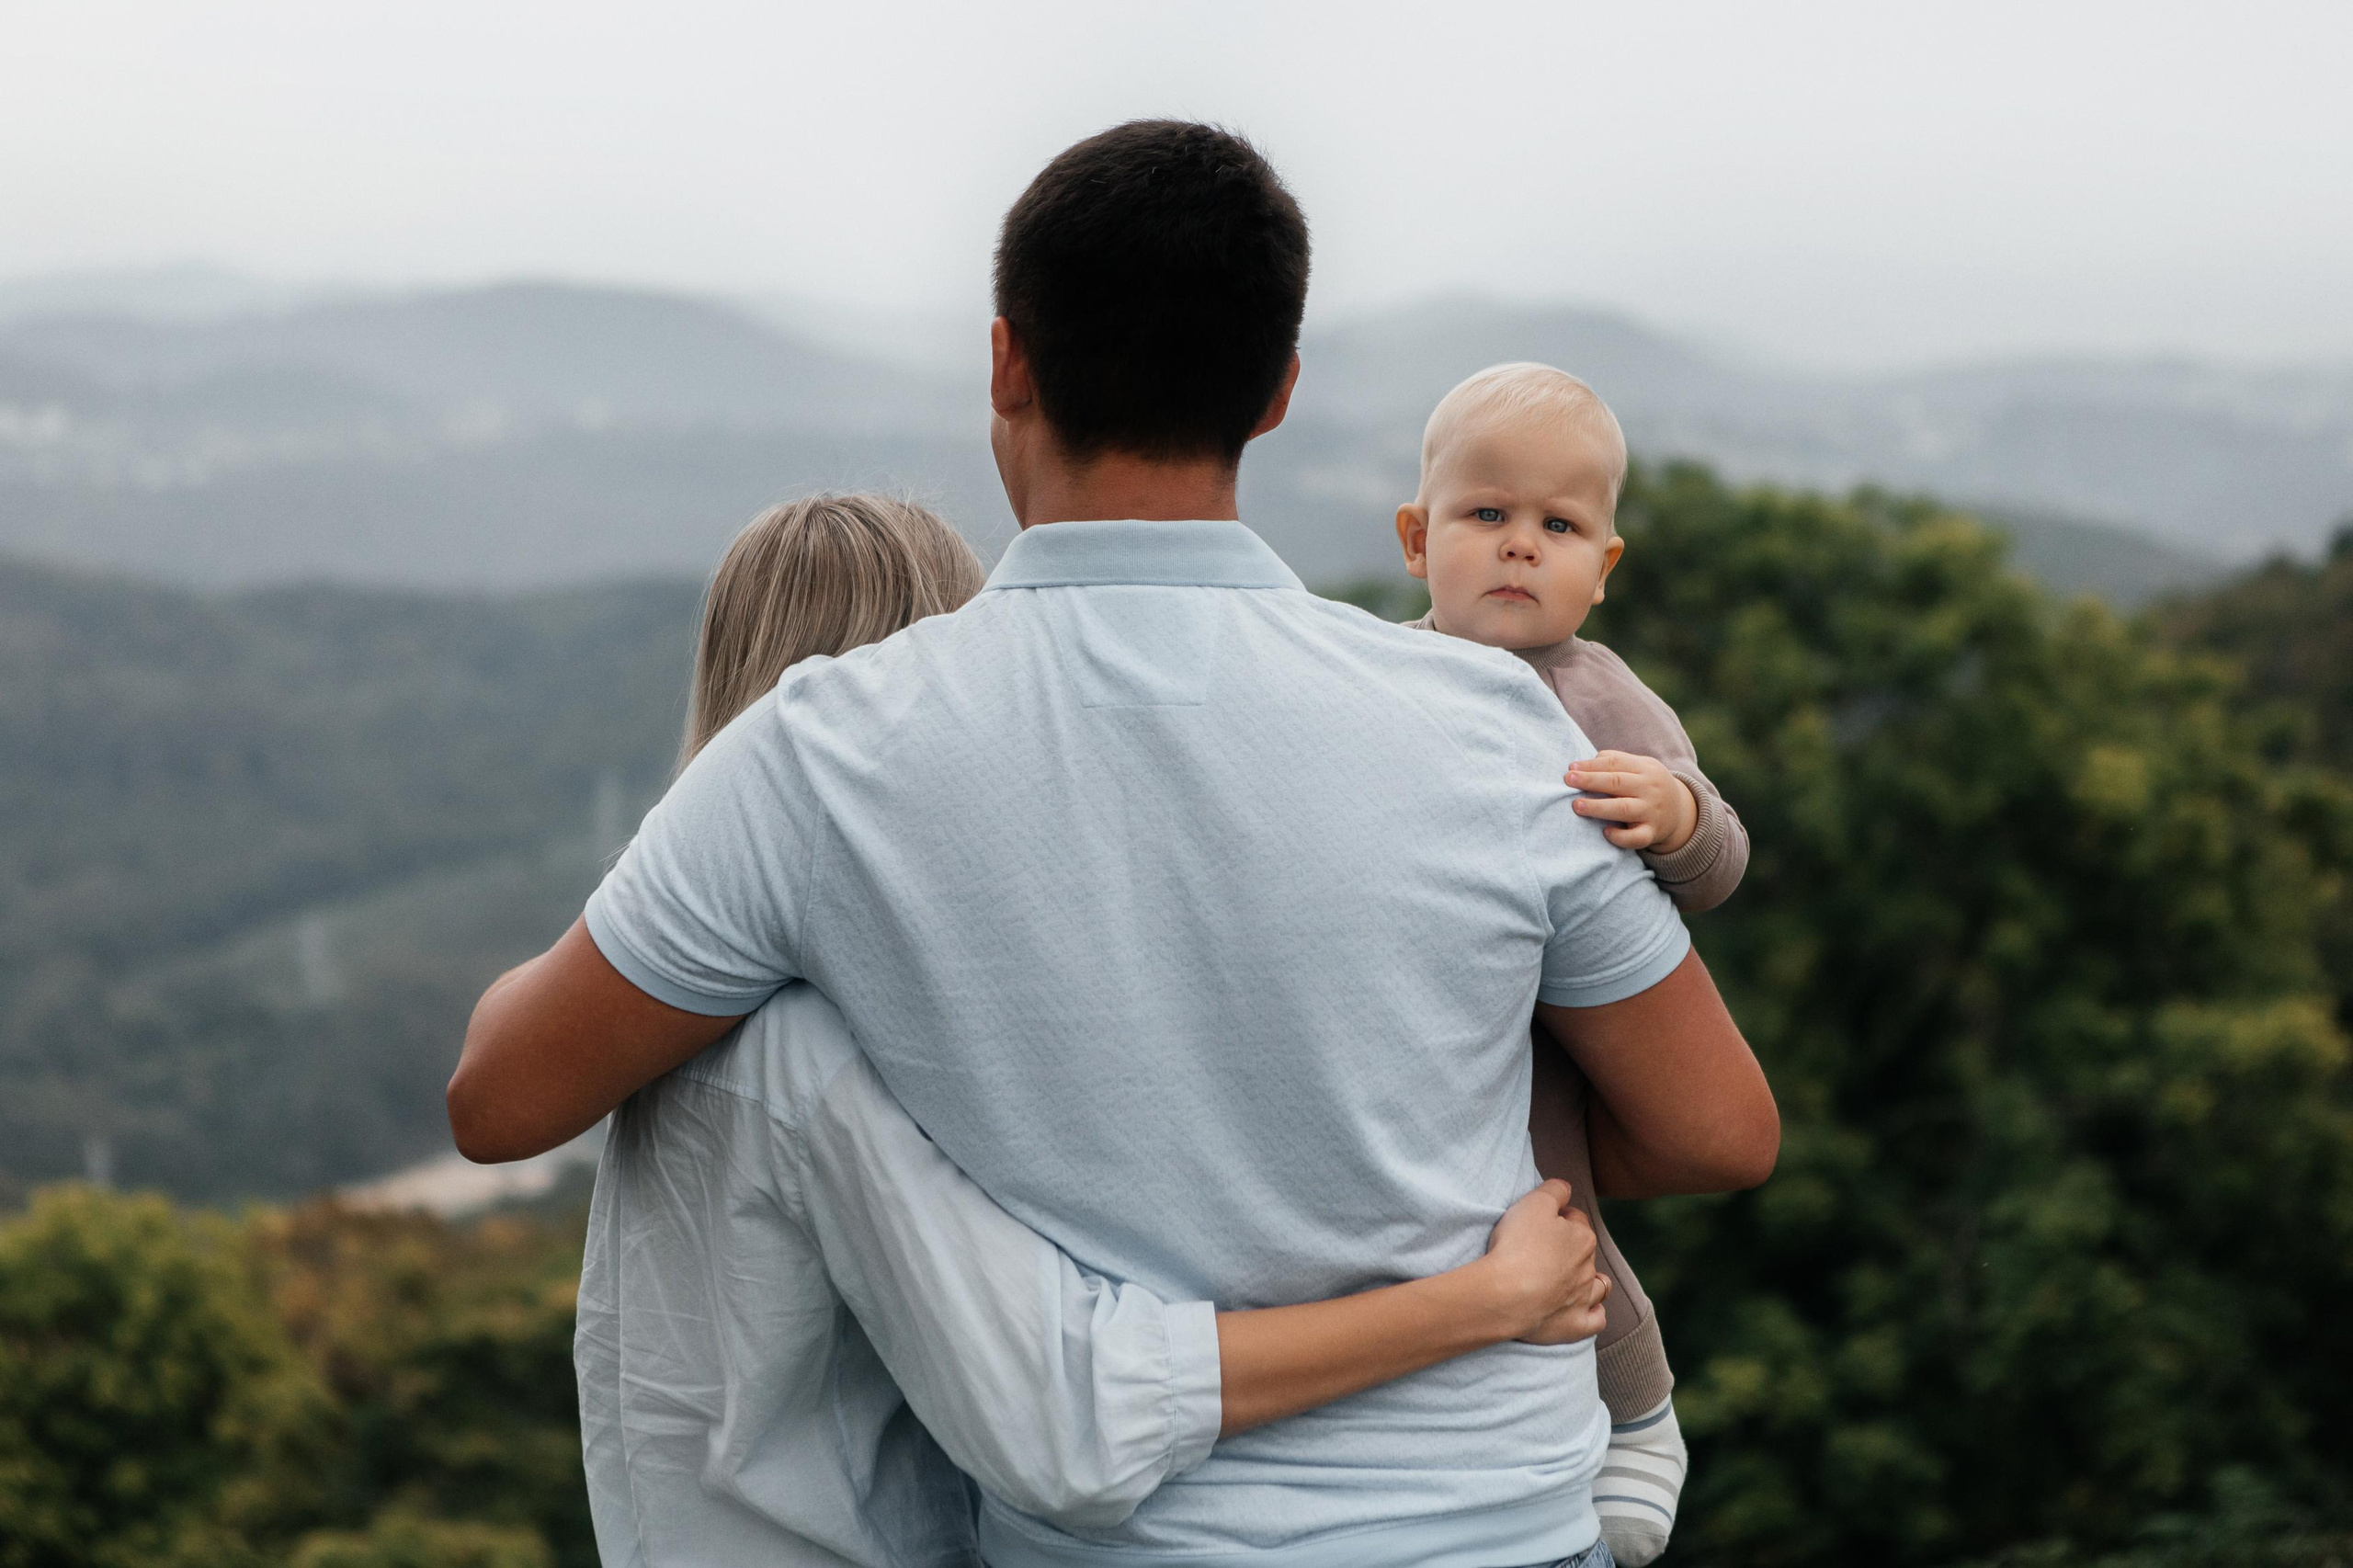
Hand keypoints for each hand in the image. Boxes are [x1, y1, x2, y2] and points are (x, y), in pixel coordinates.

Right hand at [1477, 1178, 1609, 1344]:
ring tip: (1572, 1280)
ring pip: (1599, 1287)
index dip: (1559, 1216)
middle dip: (1570, 1248)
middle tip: (1542, 1248)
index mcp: (1582, 1237)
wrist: (1506, 1295)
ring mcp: (1583, 1299)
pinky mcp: (1574, 1325)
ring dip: (1591, 1281)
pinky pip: (1596, 1320)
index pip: (1576, 1219)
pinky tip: (1584, 1310)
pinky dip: (1593, 1314)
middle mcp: (1588, 1268)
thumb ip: (1554, 1190)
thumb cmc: (1517, 1245)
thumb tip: (1566, 1188)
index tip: (1540, 1220)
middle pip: (1585, 1252)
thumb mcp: (1533, 1203)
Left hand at [1565, 750, 1697, 852]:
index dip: (1592, 765)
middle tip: (1568, 780)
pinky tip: (1605, 832)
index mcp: (1645, 769)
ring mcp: (1651, 812)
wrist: (1681, 811)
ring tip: (1577, 805)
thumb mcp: (1641, 767)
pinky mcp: (1652, 833)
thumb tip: (1586, 763)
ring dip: (1598, 807)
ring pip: (1623, 809)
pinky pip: (1636, 838)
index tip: (1571, 767)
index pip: (1616, 763)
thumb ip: (1617, 761)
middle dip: (1591, 780)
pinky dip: (1620, 837)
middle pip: (1617, 783)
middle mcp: (1650, 789)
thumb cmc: (1648, 786)